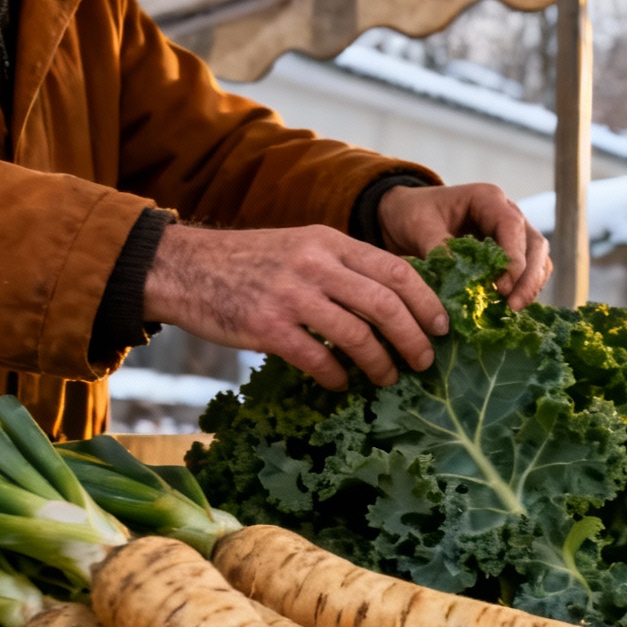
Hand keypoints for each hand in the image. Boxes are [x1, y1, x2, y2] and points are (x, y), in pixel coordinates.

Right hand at [143, 224, 447, 390]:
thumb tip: (395, 302)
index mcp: (329, 242)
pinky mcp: (266, 327)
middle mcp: (314, 264)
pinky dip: (337, 376)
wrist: (183, 267)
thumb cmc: (250, 263)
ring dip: (380, 364)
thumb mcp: (301, 248)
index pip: (396, 271)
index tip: (443, 327)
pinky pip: (317, 359)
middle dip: (414, 339)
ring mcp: (290, 295)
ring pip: (357, 335)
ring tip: (389, 378)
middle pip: (385, 305)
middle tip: (425, 362)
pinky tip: (341, 384)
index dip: (426, 302)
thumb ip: (344, 267)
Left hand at [377, 183, 551, 307]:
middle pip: (534, 244)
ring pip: (538, 259)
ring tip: (513, 310)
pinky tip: (509, 308)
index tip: (502, 287)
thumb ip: (439, 247)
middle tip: (513, 305)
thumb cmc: (414, 214)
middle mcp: (507, 213)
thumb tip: (458, 276)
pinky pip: (528, 272)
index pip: (512, 226)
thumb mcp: (419, 226)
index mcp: (487, 199)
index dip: (512, 257)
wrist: (408, 217)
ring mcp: (512, 235)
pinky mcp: (510, 254)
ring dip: (530, 285)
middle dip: (528, 277)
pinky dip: (523, 289)